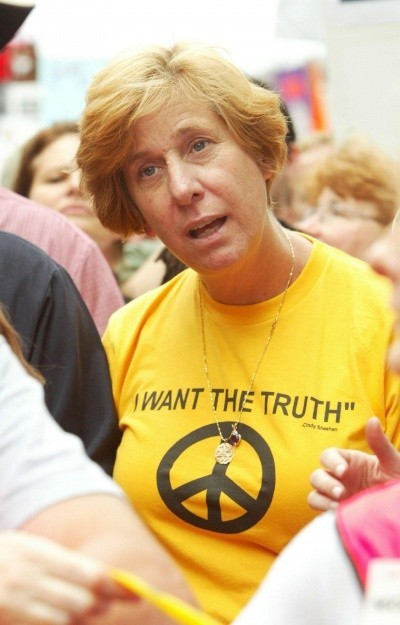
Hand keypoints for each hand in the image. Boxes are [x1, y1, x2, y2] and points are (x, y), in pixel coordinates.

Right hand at [0, 531, 129, 624]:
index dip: (114, 586)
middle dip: (98, 605)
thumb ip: (59, 562)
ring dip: (79, 618)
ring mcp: (15, 603)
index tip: (132, 592)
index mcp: (37, 553)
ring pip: (67, 620)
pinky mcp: (9, 619)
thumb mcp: (25, 547)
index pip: (90, 573)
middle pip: (83, 601)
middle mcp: (28, 578)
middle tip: (101, 603)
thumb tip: (100, 578)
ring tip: (79, 610)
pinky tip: (57, 617)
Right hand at [308, 417, 399, 510]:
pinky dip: (324, 513)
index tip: (343, 471)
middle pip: (316, 475)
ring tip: (338, 508)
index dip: (331, 461)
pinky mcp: (337, 514)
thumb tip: (372, 420)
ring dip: (321, 499)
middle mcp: (339, 479)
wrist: (399, 511)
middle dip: (325, 483)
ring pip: (314, 494)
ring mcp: (336, 498)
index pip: (328, 456)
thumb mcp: (392, 463)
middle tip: (341, 492)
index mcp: (349, 463)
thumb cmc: (397, 484)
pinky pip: (320, 513)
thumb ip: (380, 444)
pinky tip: (339, 516)